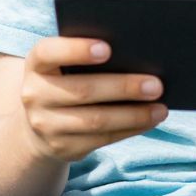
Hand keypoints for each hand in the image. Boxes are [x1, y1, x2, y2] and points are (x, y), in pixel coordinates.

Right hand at [17, 36, 165, 162]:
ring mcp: (45, 125)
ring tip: (160, 108)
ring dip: (133, 115)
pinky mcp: (62, 147)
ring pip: (96, 120)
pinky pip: (102, 139)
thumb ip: (89, 56)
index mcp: (37, 64)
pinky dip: (130, 129)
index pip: (49, 52)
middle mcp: (34, 94)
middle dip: (123, 88)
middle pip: (83, 91)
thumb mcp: (65, 65)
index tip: (107, 48)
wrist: (39, 122)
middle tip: (156, 85)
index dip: (76, 50)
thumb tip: (140, 56)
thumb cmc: (66, 80)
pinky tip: (150, 121)